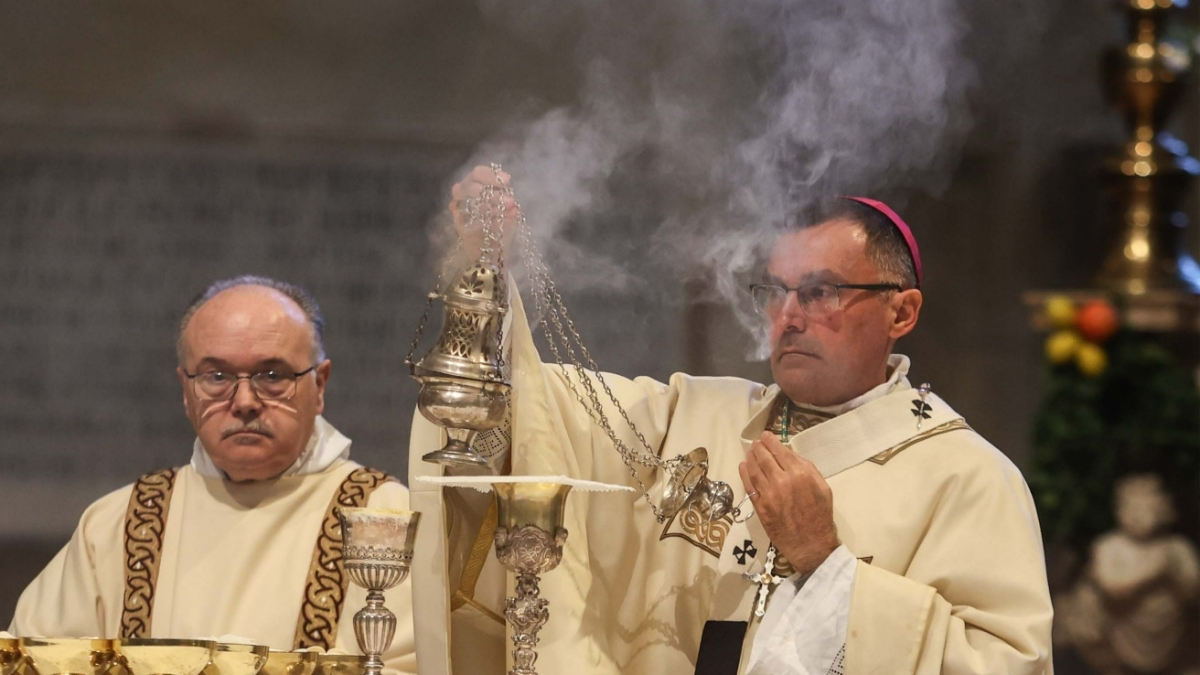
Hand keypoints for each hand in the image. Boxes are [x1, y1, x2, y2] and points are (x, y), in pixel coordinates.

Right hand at [448, 165, 519, 257]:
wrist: (492, 250)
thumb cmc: (500, 223)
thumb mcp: (506, 209)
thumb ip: (507, 202)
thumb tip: (513, 205)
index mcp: (474, 183)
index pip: (478, 173)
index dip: (492, 175)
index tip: (507, 181)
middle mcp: (462, 193)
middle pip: (471, 186)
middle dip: (493, 194)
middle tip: (510, 201)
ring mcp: (458, 209)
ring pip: (470, 203)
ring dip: (491, 207)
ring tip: (508, 212)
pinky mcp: (459, 226)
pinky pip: (471, 220)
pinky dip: (487, 222)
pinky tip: (499, 224)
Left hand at [739, 431, 838, 576]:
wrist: (811, 544)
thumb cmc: (820, 515)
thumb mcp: (823, 487)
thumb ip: (808, 469)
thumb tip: (791, 455)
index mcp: (800, 474)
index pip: (780, 451)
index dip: (771, 441)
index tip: (766, 436)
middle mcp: (782, 481)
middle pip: (764, 458)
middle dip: (759, 447)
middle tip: (756, 443)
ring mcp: (768, 494)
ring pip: (754, 469)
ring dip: (750, 458)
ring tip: (750, 452)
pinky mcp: (760, 506)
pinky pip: (749, 486)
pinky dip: (744, 474)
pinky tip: (743, 466)